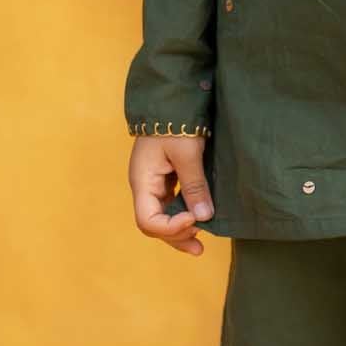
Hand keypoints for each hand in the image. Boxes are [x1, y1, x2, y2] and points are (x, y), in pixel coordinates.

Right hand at [129, 133, 213, 256]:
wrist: (171, 99)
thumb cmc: (174, 121)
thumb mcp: (186, 152)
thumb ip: (194, 184)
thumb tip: (203, 217)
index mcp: (142, 181)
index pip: (148, 220)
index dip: (170, 228)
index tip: (193, 221)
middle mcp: (145, 186)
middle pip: (154, 223)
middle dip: (175, 237)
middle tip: (199, 245)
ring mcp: (154, 183)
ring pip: (162, 217)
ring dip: (180, 231)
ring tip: (199, 246)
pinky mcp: (166, 178)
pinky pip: (171, 204)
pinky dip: (183, 215)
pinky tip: (197, 220)